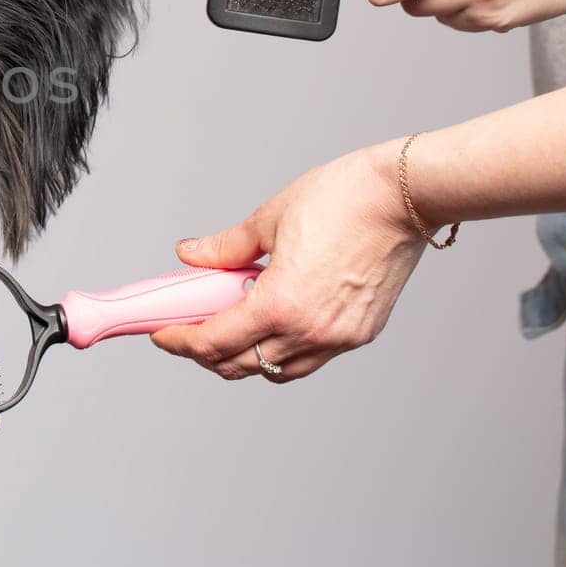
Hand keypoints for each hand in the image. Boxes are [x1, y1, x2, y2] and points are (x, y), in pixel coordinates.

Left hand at [153, 143, 425, 380]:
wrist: (404, 197)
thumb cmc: (343, 199)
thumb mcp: (268, 219)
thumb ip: (224, 248)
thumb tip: (190, 255)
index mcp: (281, 304)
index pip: (215, 341)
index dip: (181, 341)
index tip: (162, 334)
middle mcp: (311, 331)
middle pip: (241, 365)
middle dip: (205, 354)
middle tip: (186, 331)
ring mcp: (339, 338)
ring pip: (276, 370)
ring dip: (244, 358)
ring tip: (223, 331)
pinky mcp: (360, 334)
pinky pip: (308, 359)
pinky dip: (280, 352)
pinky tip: (267, 326)